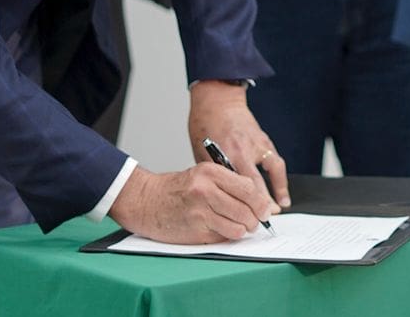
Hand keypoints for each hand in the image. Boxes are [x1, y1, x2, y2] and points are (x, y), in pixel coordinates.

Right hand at [109, 162, 278, 243]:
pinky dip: (227, 236)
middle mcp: (206, 190)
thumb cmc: (176, 188)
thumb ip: (227, 185)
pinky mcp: (195, 231)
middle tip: (255, 222)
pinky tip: (221, 230)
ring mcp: (200, 211)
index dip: (260, 202)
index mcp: (211, 172)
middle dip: (255, 220)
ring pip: (238, 227)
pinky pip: (223, 237)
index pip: (248, 188)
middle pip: (246, 209)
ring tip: (239, 228)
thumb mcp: (202, 176)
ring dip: (243, 230)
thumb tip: (257, 202)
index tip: (264, 209)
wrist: (145, 200)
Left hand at [186, 80, 288, 209]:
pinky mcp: (264, 140)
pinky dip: (280, 180)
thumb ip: (215, 174)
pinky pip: (276, 163)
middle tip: (261, 221)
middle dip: (259, 205)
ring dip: (275, 192)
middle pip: (255, 183)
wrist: (218, 100)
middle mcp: (243, 149)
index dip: (242, 205)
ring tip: (277, 209)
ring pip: (271, 172)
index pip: (237, 185)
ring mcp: (257, 143)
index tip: (243, 220)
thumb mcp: (203, 153)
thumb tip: (221, 198)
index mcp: (225, 153)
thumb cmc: (205, 126)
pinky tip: (282, 195)